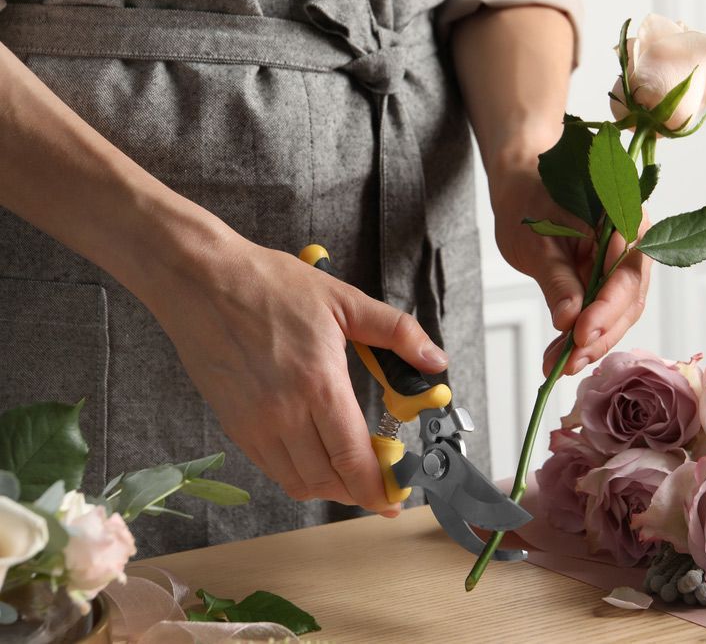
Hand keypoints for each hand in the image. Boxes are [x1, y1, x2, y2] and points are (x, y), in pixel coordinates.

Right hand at [147, 234, 448, 515]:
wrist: (200, 280)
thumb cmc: (269, 285)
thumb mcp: (344, 301)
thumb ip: (397, 333)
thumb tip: (436, 361)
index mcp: (319, 386)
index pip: (354, 461)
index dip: (379, 488)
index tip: (397, 495)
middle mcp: (284, 415)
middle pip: (329, 481)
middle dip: (360, 492)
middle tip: (382, 483)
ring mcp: (254, 424)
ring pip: (298, 483)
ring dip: (330, 487)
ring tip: (352, 473)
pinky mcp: (233, 425)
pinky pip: (271, 468)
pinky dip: (298, 474)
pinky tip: (315, 457)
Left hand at [490, 161, 650, 377]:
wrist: (522, 188)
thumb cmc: (529, 201)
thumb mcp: (537, 241)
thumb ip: (558, 280)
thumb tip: (570, 322)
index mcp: (624, 217)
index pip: (625, 273)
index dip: (606, 310)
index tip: (580, 334)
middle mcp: (633, 243)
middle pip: (628, 300)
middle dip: (599, 336)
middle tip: (568, 362)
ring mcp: (621, 265)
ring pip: (617, 313)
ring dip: (590, 344)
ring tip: (558, 365)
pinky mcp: (606, 281)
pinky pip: (601, 312)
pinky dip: (582, 336)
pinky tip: (561, 357)